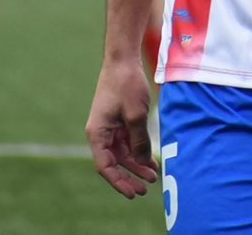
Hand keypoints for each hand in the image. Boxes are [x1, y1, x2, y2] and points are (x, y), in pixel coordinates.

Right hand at [85, 57, 158, 198]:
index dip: (118, 181)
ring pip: (123, 153)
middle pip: (115, 162)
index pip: (105, 166)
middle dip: (131, 175)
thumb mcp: (136, 115)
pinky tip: (151, 160)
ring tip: (153, 176)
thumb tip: (143, 162)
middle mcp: (101, 133)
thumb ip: (139, 141)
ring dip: (137, 164)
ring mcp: (110, 127)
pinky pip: (127, 142)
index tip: (132, 192)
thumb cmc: (126, 84)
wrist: (124, 59)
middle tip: (146, 188)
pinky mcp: (118, 120)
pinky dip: (138, 150)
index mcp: (97, 133)